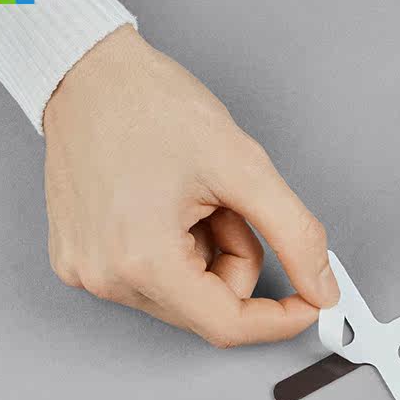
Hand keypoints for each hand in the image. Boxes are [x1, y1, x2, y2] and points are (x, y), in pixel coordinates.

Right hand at [43, 25, 337, 346]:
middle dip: (236, 260)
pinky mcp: (79, 260)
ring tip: (193, 197)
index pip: (227, 326)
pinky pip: (152, 278)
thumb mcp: (243, 167)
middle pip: (207, 309)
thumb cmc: (150, 105)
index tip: (308, 302)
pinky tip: (166, 205)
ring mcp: (88, 272)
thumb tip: (321, 287)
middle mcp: (107, 278)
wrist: (89, 73)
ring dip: (207, 253)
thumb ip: (295, 236)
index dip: (279, 319)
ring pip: (185, 295)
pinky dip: (177, 249)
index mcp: (142, 260)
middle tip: (228, 206)